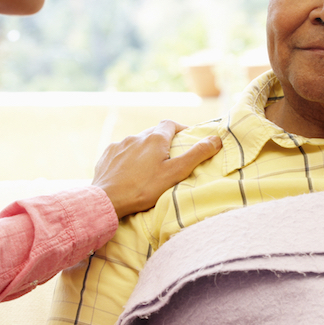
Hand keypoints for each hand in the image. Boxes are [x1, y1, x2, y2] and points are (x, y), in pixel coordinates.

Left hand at [91, 120, 221, 217]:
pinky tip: (129, 171)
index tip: (186, 140)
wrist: (108, 200)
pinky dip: (128, 158)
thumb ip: (197, 155)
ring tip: (149, 168)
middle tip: (169, 158)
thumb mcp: (176, 173)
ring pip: (137, 142)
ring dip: (144, 150)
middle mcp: (136, 137)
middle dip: (163, 142)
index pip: (170, 124)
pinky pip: (121, 152)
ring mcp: (120, 145)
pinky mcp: (107, 155)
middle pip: (154, 133)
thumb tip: (216, 139)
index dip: (180, 129)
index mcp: (155, 138)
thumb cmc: (144, 188)